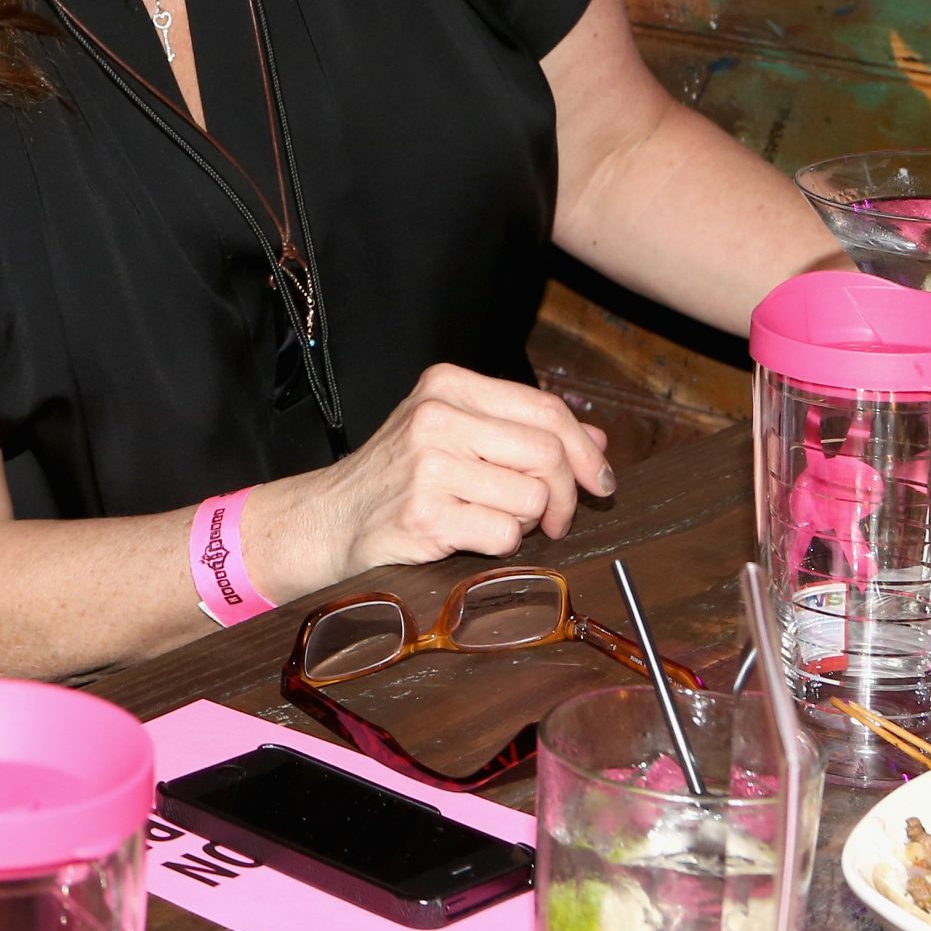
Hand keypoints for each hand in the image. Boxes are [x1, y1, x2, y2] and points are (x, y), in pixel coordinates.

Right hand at [245, 364, 616, 599]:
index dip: (585, 449)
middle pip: (547, 454)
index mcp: (448, 385)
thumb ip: (524, 431)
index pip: (545, 409)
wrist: (331, 516)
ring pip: (530, 498)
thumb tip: (598, 441)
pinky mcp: (425, 515)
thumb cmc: (400, 474)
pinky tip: (468, 536)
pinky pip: (503, 536)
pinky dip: (499, 546)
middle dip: (564, 496)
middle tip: (553, 519)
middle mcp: (437, 417)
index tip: (599, 480)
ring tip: (490, 519)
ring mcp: (428, 466)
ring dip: (524, 522)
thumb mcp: (456, 433)